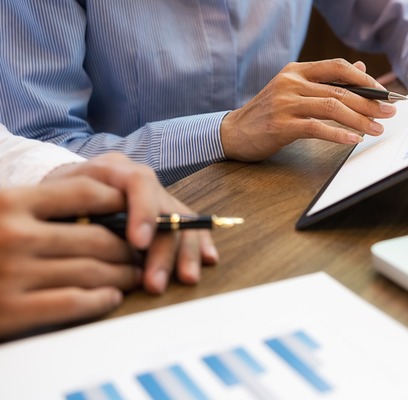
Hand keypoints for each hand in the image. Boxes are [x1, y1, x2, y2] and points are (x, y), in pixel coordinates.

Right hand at [0, 177, 140, 338]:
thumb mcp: (0, 210)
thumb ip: (36, 205)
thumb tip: (99, 204)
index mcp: (10, 201)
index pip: (85, 192)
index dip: (120, 202)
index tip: (136, 211)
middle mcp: (14, 234)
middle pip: (98, 236)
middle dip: (128, 246)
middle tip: (142, 252)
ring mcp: (13, 273)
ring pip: (93, 270)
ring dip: (123, 274)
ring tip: (134, 275)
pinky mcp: (11, 310)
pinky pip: (74, 302)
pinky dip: (101, 300)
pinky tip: (111, 297)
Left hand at [44, 153, 218, 293]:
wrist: (61, 191)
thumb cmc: (54, 199)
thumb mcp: (54, 201)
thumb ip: (74, 214)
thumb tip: (92, 244)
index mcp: (114, 170)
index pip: (139, 183)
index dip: (144, 212)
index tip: (138, 244)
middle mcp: (142, 180)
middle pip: (167, 209)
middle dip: (164, 249)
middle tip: (155, 283)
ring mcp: (158, 195)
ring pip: (183, 219)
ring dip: (187, 252)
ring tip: (186, 279)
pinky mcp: (167, 211)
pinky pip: (190, 224)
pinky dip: (200, 243)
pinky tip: (209, 259)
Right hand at [220, 59, 396, 160]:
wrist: (233, 132)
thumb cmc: (267, 114)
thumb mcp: (294, 91)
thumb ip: (325, 81)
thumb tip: (360, 70)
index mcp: (296, 71)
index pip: (337, 67)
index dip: (364, 79)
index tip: (384, 92)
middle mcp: (291, 83)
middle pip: (339, 90)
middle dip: (369, 103)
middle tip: (388, 113)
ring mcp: (285, 103)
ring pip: (332, 107)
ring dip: (359, 119)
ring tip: (376, 129)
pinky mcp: (281, 125)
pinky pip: (317, 128)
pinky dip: (338, 134)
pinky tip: (353, 139)